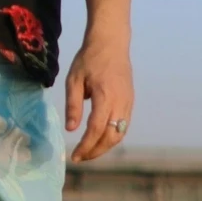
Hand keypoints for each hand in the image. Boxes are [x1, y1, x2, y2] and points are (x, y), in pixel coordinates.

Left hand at [64, 35, 132, 162]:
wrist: (111, 43)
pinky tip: (100, 139)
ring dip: (105, 146)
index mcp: (105, 96)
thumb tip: (71, 129)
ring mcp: (128, 102)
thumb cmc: (89, 59)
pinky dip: (112, 137)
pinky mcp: (130, 102)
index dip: (86, 146)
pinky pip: (123, 126)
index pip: (96, 129)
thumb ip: (73, 105)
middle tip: (80, 157)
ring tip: (89, 152)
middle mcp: (120, 102)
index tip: (74, 156)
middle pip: (111, 136)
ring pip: (120, 134)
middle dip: (96, 151)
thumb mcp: (74, 79)